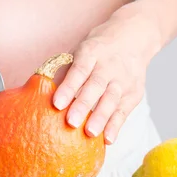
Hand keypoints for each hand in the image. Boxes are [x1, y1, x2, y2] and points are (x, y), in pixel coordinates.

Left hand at [53, 10, 160, 143]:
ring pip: (111, 100)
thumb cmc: (98, 49)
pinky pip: (124, 111)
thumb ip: (65, 71)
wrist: (134, 37)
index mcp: (91, 53)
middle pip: (96, 86)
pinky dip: (116, 125)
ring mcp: (123, 80)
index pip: (79, 70)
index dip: (68, 87)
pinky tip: (107, 139)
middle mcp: (109, 66)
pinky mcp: (134, 93)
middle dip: (83, 105)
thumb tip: (42, 93)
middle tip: (71, 122)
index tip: (57, 103)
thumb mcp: (81, 51)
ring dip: (101, 118)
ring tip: (90, 133)